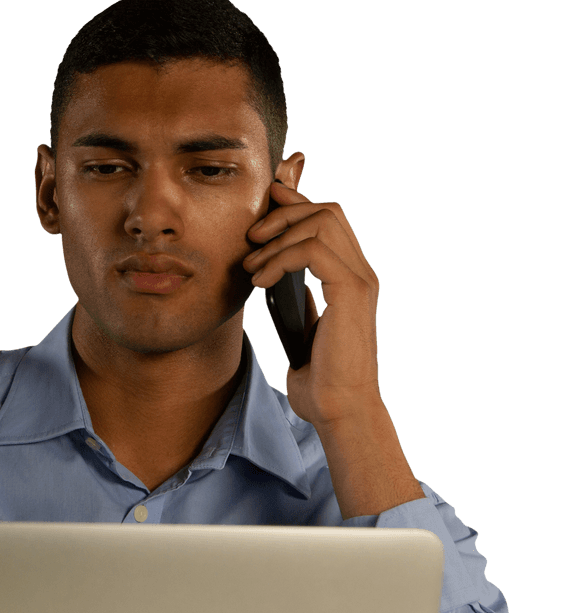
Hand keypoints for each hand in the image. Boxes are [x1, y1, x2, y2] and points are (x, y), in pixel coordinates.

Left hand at [242, 180, 381, 428]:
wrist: (340, 409)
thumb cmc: (322, 380)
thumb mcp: (304, 331)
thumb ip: (301, 302)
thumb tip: (283, 282)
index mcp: (350, 278)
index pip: (329, 220)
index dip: (295, 203)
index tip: (262, 207)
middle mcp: (361, 273)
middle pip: (327, 211)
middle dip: (282, 214)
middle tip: (251, 240)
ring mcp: (360, 280)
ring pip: (321, 222)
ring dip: (276, 238)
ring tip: (252, 267)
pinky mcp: (351, 292)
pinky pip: (313, 250)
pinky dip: (280, 259)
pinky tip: (261, 281)